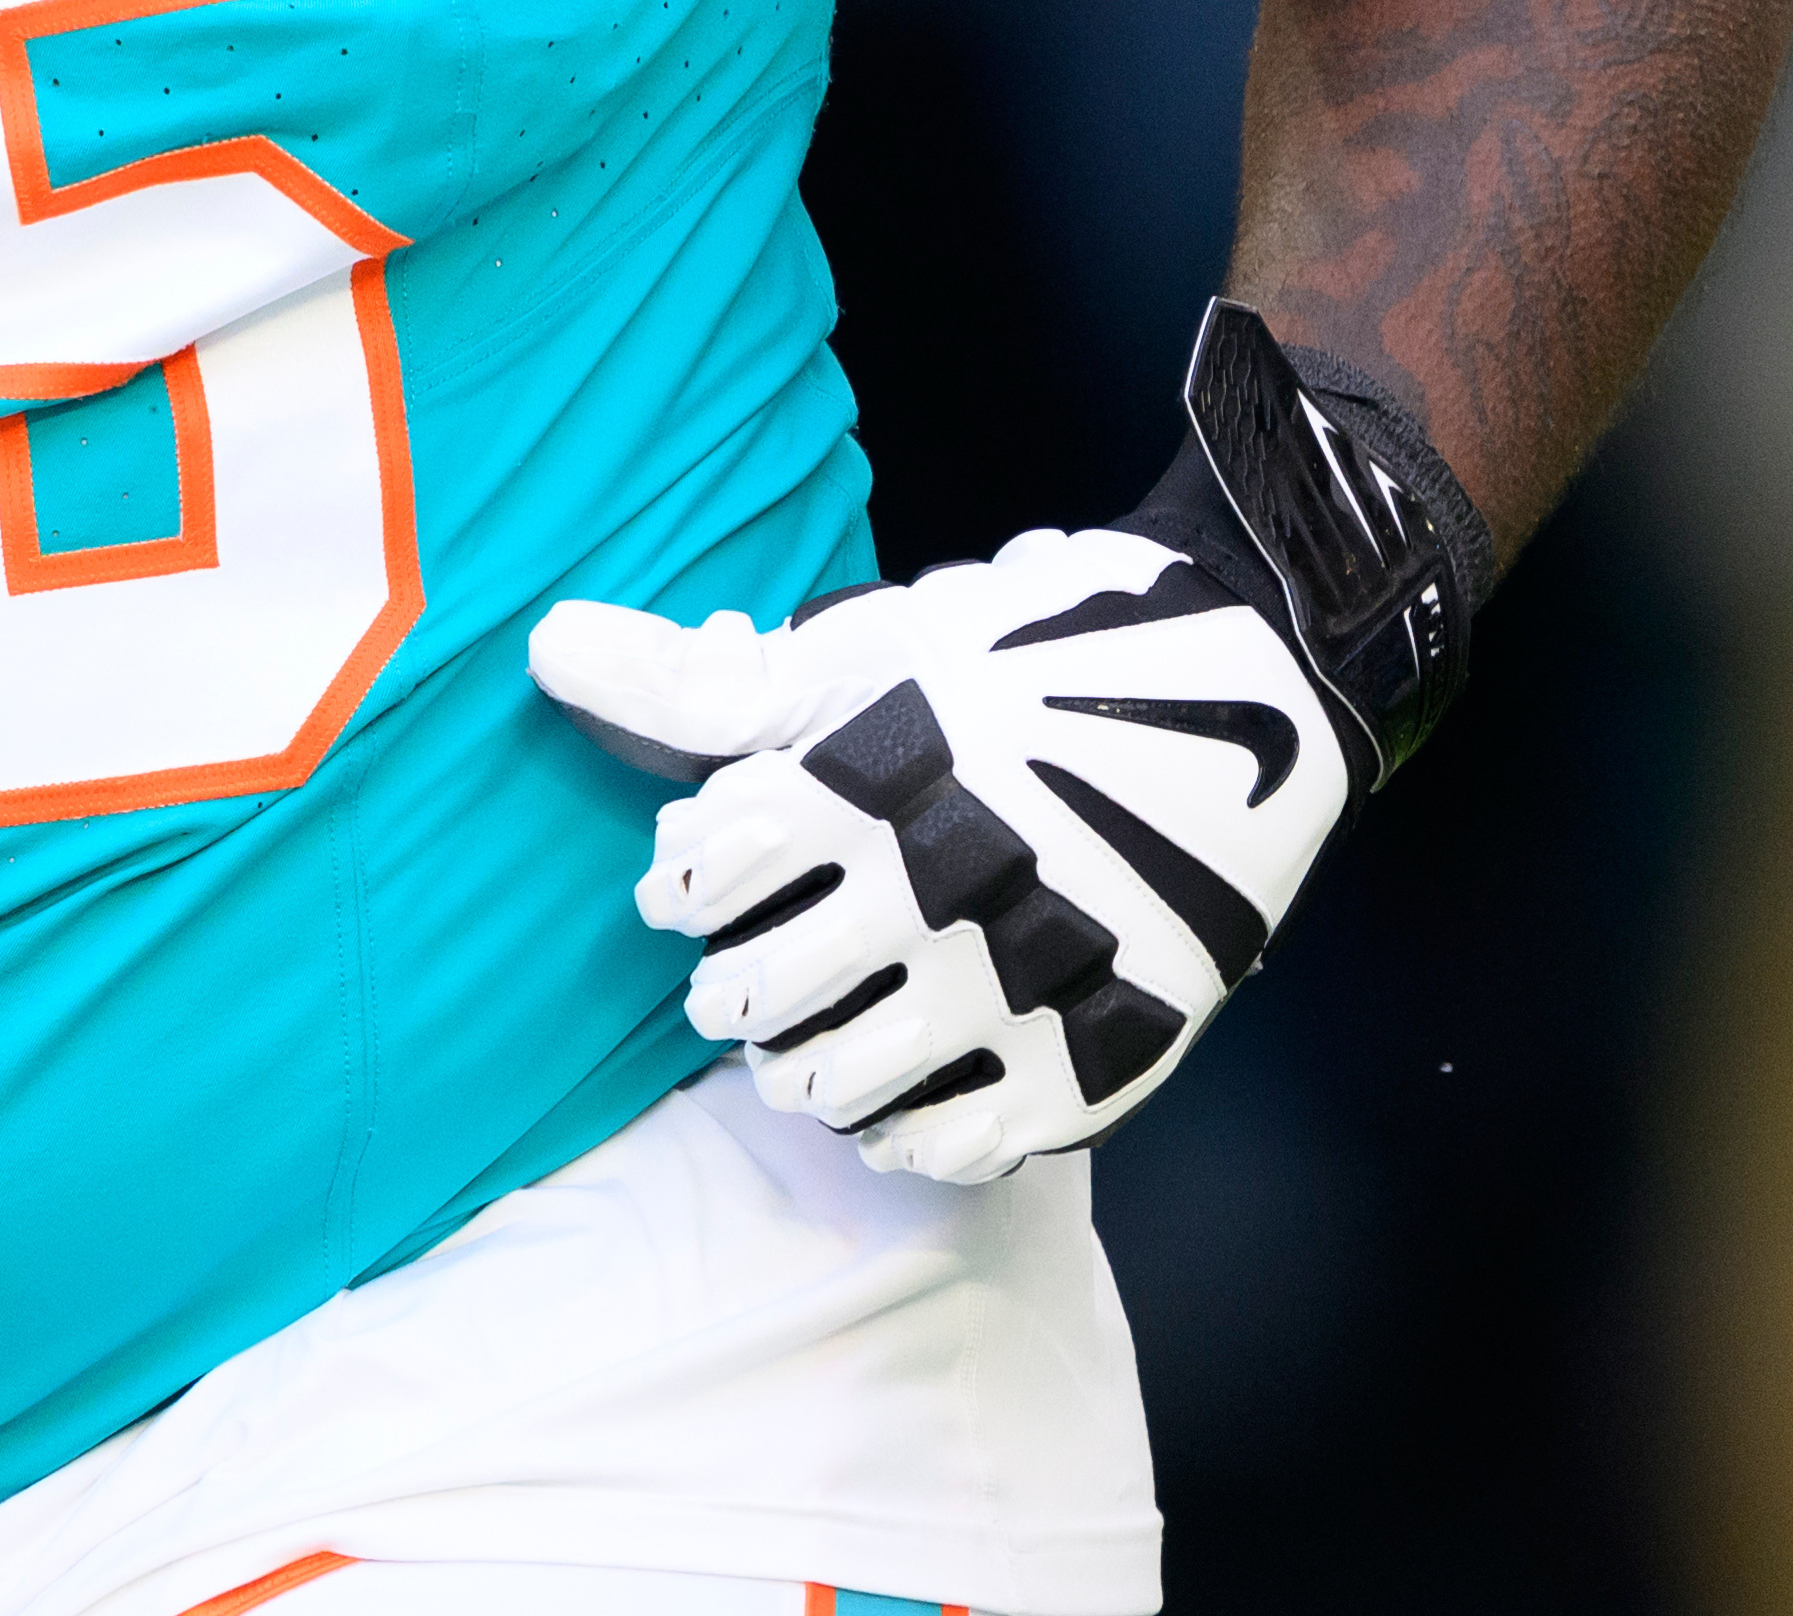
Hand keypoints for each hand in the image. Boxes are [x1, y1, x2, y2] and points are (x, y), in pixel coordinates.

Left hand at [529, 526, 1347, 1185]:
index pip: (701, 871)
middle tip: (746, 977)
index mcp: (872, 778)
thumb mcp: (868, 652)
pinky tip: (902, 1089)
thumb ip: (705, 684)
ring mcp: (1021, 978)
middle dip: (729, 988)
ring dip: (800, 1068)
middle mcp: (941, 883)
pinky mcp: (1096, 1053)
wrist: (1244, 692)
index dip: (682, 883)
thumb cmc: (1027, 662)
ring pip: (834, 1082)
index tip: (699, 882)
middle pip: (749, 994)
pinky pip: (951, 1142)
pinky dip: (905, 1128)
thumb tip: (548, 649)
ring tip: (811, 1039)